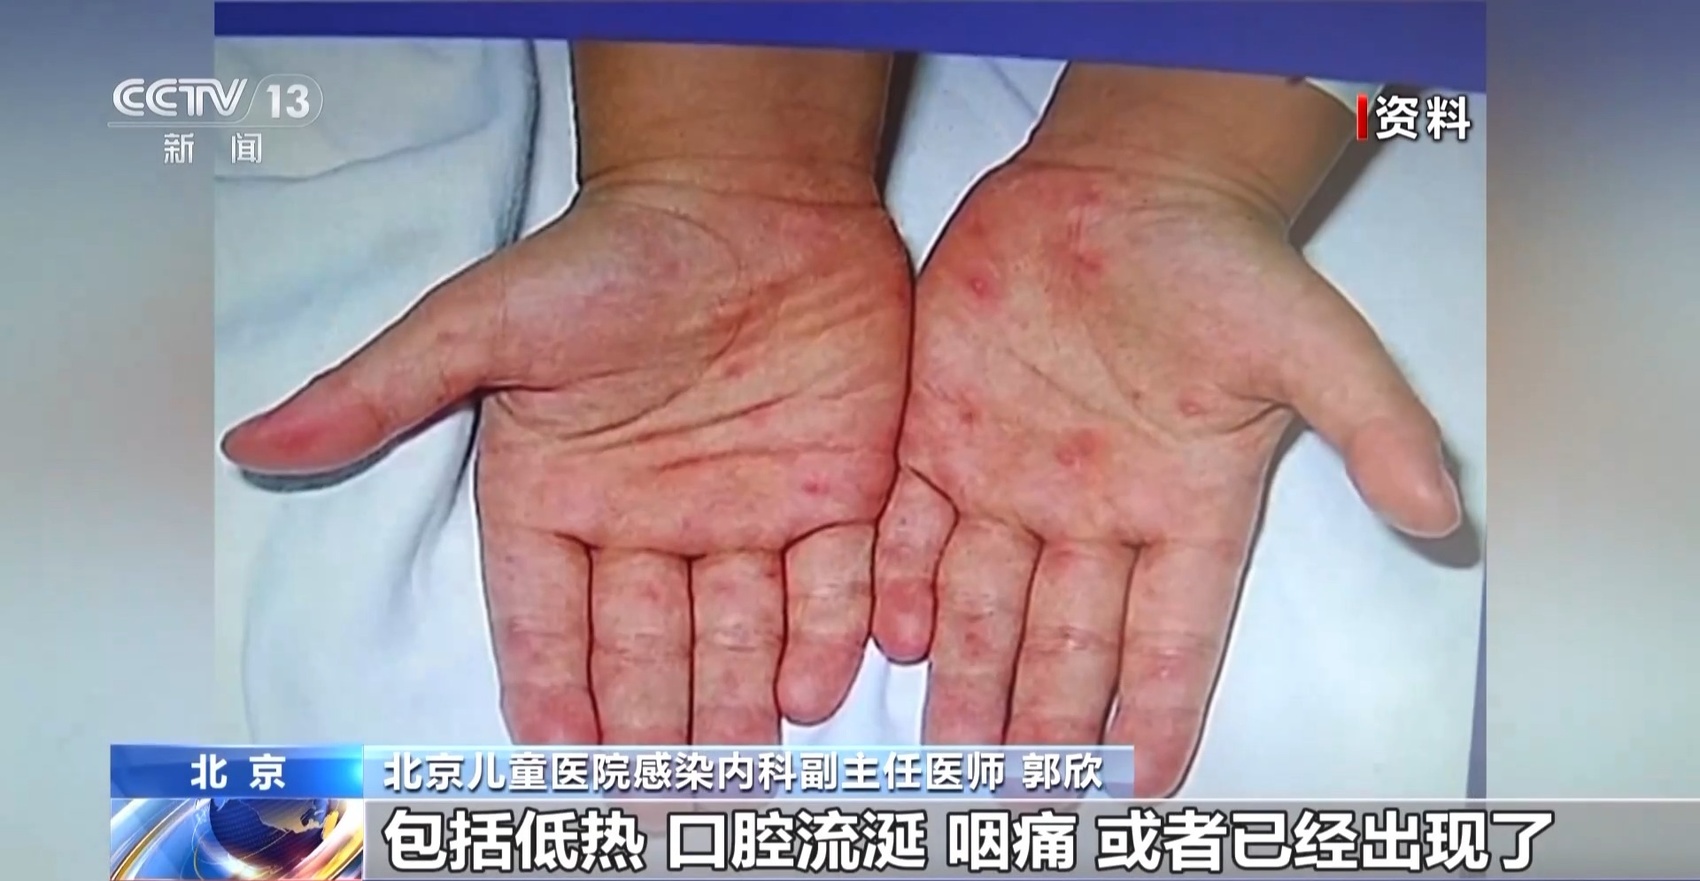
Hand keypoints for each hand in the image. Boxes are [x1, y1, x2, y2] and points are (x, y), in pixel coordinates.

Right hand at [223, 169, 910, 744]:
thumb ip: (381, 393)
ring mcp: (748, 513)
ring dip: (738, 707)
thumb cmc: (609, 255)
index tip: (565, 765)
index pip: (549, 625)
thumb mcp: (484, 321)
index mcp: (560, 500)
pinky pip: (833, 581)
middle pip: (647, 652)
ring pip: (741, 634)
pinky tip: (814, 689)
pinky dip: (827, 634)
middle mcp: (651, 525)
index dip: (555, 695)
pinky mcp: (835, 492)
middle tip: (659, 809)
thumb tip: (250, 444)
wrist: (749, 194)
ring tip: (737, 777)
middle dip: (651, 732)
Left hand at [871, 158, 1459, 794]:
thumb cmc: (1218, 258)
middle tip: (1028, 797)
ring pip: (981, 600)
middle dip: (1048, 723)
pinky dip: (899, 579)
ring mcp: (1011, 475)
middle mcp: (1092, 510)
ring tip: (955, 753)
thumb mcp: (1311, 340)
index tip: (1144, 784)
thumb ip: (1374, 426)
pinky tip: (894, 636)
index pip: (1171, 637)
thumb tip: (1437, 510)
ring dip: (968, 677)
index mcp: (1182, 505)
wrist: (1120, 183)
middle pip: (1066, 641)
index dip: (1160, 713)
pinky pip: (912, 523)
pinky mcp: (942, 432)